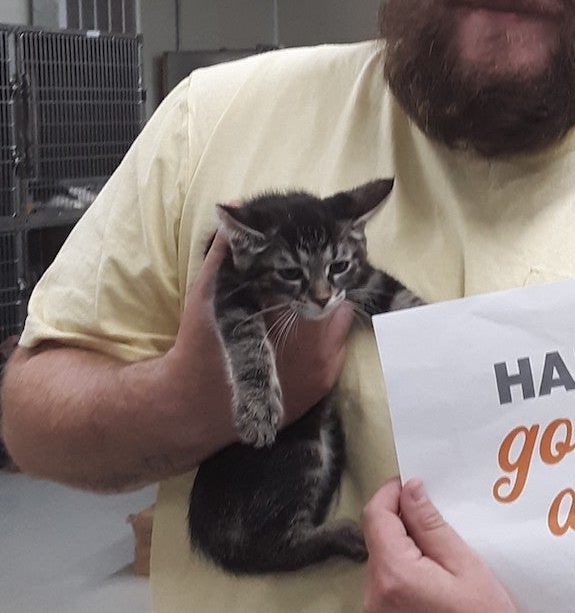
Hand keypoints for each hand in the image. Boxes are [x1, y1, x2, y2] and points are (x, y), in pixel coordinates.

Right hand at [166, 232, 354, 447]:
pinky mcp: (322, 388)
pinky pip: (336, 351)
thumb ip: (227, 249)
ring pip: (340, 325)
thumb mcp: (209, 291)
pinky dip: (323, 339)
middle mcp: (317, 348)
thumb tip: (235, 206)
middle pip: (339, 302)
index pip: (329, 278)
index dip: (321, 261)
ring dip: (324, 313)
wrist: (196, 406)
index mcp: (293, 319)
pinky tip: (297, 337)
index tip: (305, 260)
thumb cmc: (202, 344)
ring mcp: (323, 371)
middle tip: (297, 287)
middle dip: (321, 288)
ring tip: (296, 309)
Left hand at [362, 477, 534, 612]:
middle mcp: (373, 601)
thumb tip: (410, 489)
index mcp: (393, 577)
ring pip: (379, 565)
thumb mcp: (463, 563)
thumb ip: (430, 524)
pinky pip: (382, 591)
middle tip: (433, 517)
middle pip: (376, 541)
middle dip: (400, 523)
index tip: (411, 483)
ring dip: (400, 550)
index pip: (374, 517)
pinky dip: (400, 576)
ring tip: (436, 553)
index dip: (390, 493)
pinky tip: (429, 580)